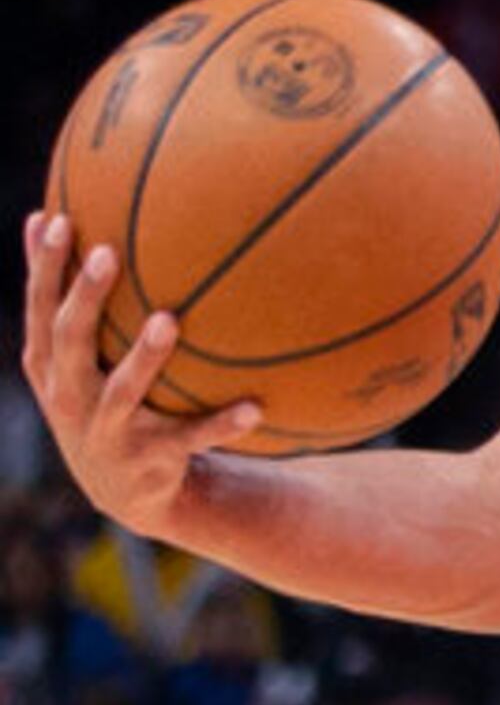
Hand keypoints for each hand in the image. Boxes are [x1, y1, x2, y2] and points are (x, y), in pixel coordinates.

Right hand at [20, 214, 258, 532]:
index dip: (43, 267)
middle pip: (70, 340)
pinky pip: (192, 438)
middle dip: (86, 298)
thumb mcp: (76, 357)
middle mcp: (69, 398)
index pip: (39, 309)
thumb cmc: (101, 401)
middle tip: (108, 253)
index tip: (55, 219)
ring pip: (122, 391)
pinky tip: (255, 408)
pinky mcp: (150, 459)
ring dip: (145, 357)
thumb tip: (43, 213)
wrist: (127, 491)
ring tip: (169, 320)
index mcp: (50, 368)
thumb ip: (64, 296)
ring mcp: (106, 432)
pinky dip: (222, 424)